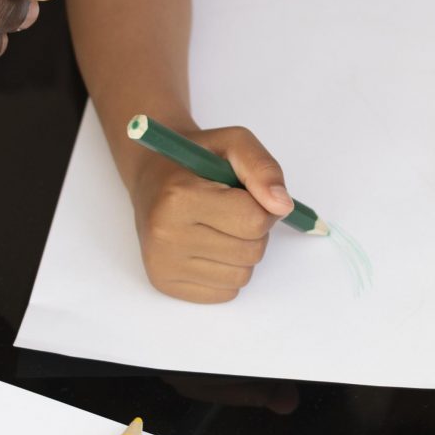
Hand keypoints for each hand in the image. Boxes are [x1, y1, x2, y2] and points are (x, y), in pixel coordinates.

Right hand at [127, 124, 293, 303]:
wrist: (151, 175)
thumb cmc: (195, 159)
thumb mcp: (234, 143)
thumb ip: (263, 169)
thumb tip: (282, 205)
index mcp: (180, 197)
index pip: (254, 221)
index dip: (263, 205)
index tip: (246, 193)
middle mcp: (165, 235)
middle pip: (251, 251)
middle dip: (254, 230)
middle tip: (231, 209)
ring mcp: (162, 264)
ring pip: (242, 276)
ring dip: (242, 252)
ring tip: (219, 226)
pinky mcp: (164, 284)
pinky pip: (225, 292)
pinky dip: (227, 271)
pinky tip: (208, 246)